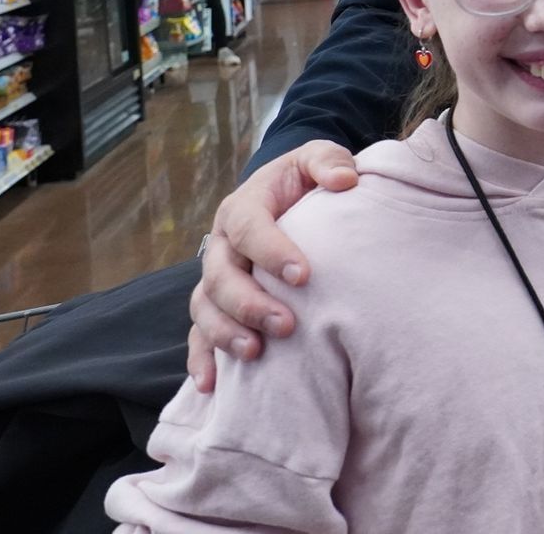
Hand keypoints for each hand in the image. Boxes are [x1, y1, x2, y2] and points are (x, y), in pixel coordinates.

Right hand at [186, 141, 358, 390]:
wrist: (285, 196)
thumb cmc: (305, 180)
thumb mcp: (316, 159)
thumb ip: (329, 161)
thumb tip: (345, 180)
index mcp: (243, 207)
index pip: (249, 228)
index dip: (271, 252)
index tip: (303, 276)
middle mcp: (222, 244)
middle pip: (221, 276)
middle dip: (250, 303)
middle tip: (286, 324)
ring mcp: (214, 277)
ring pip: (205, 308)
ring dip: (225, 333)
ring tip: (255, 353)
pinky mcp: (215, 305)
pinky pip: (197, 334)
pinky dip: (200, 359)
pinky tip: (211, 385)